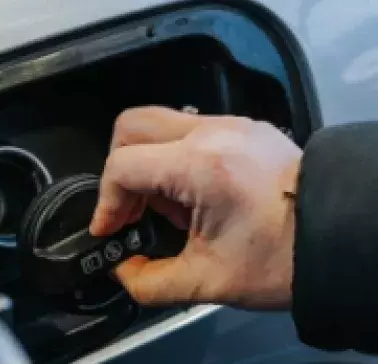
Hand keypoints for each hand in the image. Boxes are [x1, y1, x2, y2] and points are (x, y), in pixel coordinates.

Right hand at [89, 106, 301, 308]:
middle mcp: (212, 132)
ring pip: (159, 123)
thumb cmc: (286, 258)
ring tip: (168, 206)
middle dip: (118, 168)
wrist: (341, 236)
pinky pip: (188, 129)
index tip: (109, 228)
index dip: (105, 201)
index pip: (123, 166)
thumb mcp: (208, 282)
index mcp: (201, 166)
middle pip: (131, 125)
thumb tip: (124, 270)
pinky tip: (192, 194)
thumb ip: (149, 282)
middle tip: (129, 208)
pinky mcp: (243, 128)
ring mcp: (230, 124)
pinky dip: (174, 158)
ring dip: (147, 163)